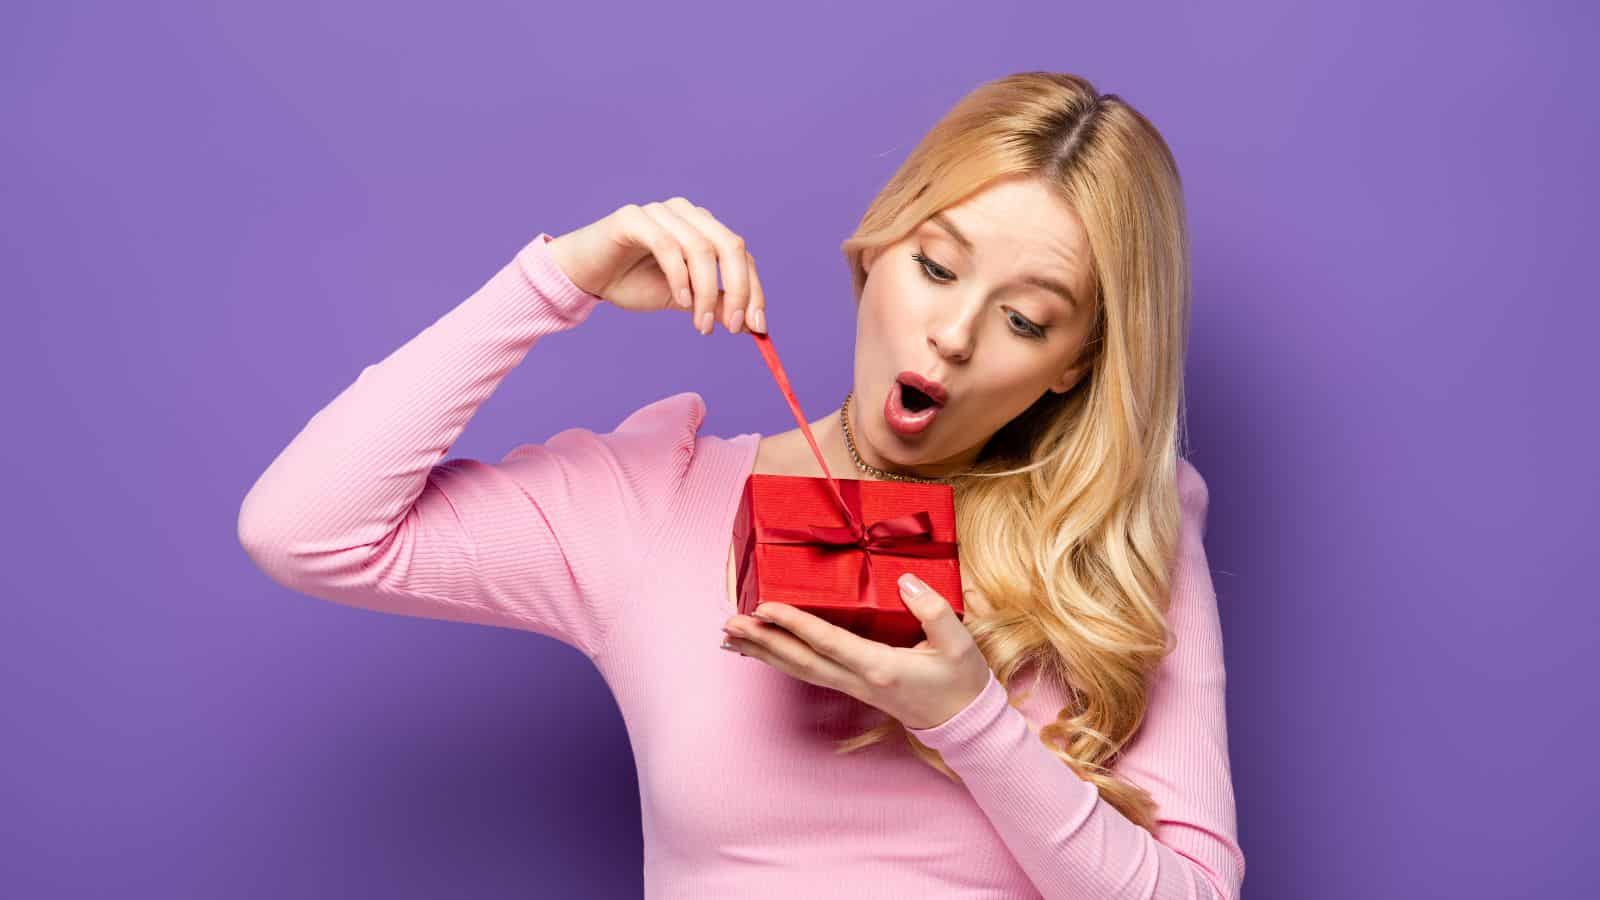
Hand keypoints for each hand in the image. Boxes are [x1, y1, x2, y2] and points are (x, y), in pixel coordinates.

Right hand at [543, 197, 767, 335]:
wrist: (584, 277)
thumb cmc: (631, 282)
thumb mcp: (682, 299)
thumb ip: (714, 304)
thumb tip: (750, 324)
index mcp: (702, 228)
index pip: (741, 255)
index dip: (754, 290)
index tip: (757, 326)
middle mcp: (687, 213)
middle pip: (730, 246)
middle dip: (739, 290)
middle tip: (733, 327)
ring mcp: (660, 211)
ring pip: (701, 249)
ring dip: (707, 292)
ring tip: (701, 324)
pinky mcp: (633, 217)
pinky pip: (668, 246)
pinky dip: (680, 277)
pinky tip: (680, 301)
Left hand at [720, 573, 994, 729]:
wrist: (965, 723)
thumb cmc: (962, 681)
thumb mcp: (958, 644)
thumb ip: (934, 610)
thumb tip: (906, 581)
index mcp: (881, 667)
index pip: (827, 642)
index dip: (793, 624)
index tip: (764, 607)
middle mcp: (859, 681)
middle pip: (801, 661)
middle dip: (763, 642)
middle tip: (730, 624)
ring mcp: (853, 688)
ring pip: (800, 670)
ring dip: (764, 654)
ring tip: (730, 638)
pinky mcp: (853, 687)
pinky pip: (810, 673)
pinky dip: (781, 662)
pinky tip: (762, 653)